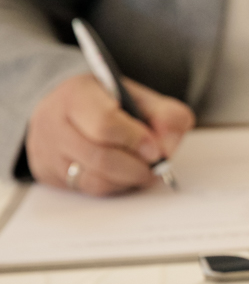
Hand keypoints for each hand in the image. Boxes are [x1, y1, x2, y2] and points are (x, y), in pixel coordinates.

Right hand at [26, 74, 195, 195]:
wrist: (70, 109)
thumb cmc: (109, 103)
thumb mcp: (142, 97)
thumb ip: (166, 115)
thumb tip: (167, 147)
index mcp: (77, 94)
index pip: (105, 123)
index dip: (136, 140)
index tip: (155, 148)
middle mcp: (53, 122)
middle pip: (100, 157)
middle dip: (136, 166)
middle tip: (155, 165)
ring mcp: (48, 150)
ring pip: (94, 179)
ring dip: (128, 179)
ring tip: (145, 170)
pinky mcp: (49, 173)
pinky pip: (88, 189)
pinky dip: (115, 186)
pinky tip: (125, 176)